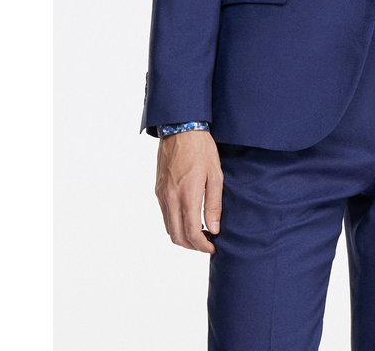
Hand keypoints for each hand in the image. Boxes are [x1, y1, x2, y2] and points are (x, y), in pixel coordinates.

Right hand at [154, 129, 223, 252]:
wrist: (180, 129)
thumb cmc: (201, 149)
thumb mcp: (215, 175)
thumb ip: (214, 204)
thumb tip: (215, 229)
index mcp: (187, 195)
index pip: (192, 233)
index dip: (203, 246)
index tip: (214, 246)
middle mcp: (170, 199)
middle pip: (178, 237)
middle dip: (193, 246)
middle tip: (208, 242)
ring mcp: (162, 195)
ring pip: (169, 229)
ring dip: (184, 237)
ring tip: (200, 232)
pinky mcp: (158, 190)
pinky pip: (165, 216)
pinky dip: (175, 225)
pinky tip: (188, 218)